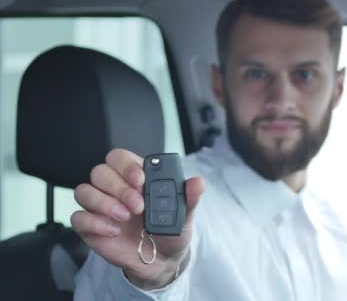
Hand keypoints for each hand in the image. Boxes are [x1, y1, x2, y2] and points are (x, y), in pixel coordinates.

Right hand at [71, 149, 203, 289]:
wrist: (162, 260)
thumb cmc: (170, 230)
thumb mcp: (184, 214)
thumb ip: (189, 197)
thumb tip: (197, 182)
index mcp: (135, 177)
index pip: (119, 158)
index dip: (126, 165)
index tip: (141, 180)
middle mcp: (114, 188)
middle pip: (100, 172)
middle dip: (119, 187)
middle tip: (138, 205)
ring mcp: (100, 206)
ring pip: (84, 191)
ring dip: (104, 203)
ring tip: (126, 218)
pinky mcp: (90, 226)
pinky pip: (78, 217)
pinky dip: (94, 222)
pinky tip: (114, 231)